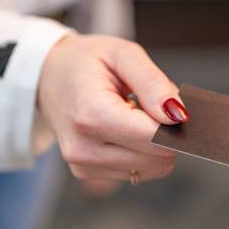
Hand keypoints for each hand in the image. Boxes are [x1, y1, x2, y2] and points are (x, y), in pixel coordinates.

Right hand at [38, 34, 188, 182]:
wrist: (46, 75)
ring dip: (156, 142)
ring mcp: (83, 165)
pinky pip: (139, 172)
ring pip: (154, 168)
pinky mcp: (87, 174)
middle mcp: (84, 148)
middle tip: (152, 104)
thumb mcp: (123, 55)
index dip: (178, 123)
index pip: (156, 138)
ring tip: (133, 114)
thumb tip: (181, 115)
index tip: (182, 106)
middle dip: (168, 131)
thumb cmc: (87, 61)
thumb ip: (154, 84)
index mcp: (92, 115)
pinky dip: (143, 152)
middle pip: (159, 157)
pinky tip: (125, 129)